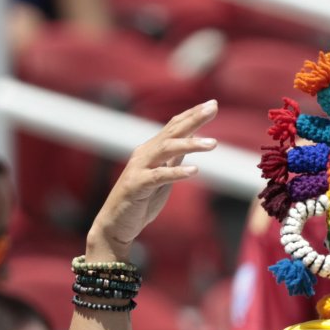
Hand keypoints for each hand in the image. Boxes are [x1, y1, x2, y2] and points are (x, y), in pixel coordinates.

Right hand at [87, 101, 218, 259]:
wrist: (116, 225)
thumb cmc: (142, 201)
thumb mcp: (163, 176)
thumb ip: (174, 158)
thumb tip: (193, 139)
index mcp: (151, 150)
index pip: (174, 126)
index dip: (192, 114)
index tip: (212, 104)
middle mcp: (144, 154)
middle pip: (172, 131)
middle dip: (193, 118)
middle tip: (213, 107)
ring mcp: (139, 168)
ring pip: (166, 149)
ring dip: (190, 144)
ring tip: (213, 144)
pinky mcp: (137, 186)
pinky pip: (159, 176)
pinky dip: (177, 172)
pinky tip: (195, 171)